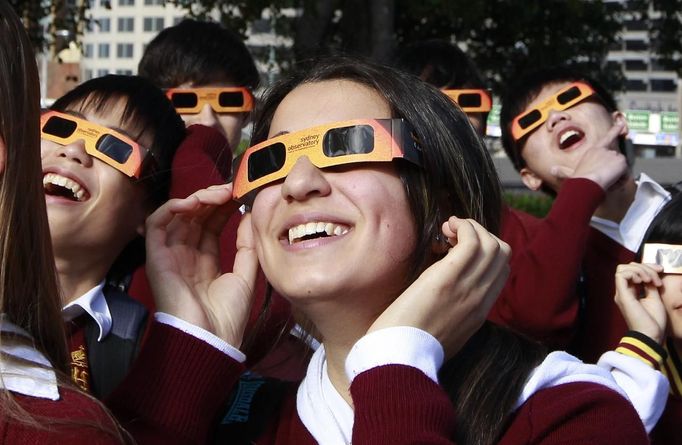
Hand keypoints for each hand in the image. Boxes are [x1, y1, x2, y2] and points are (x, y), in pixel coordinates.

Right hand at [144, 183, 258, 346]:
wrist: (210, 340)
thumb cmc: (227, 316)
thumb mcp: (246, 275)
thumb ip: (248, 246)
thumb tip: (250, 216)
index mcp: (205, 261)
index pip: (211, 225)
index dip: (224, 207)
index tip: (241, 194)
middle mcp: (186, 255)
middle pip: (195, 217)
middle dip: (212, 199)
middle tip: (231, 189)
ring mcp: (170, 255)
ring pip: (177, 216)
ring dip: (196, 199)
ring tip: (217, 195)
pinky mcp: (155, 257)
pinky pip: (156, 224)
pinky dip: (171, 208)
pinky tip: (192, 203)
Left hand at [368, 217, 510, 357]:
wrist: (398, 358)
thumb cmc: (408, 344)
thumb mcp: (441, 332)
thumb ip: (452, 312)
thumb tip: (444, 291)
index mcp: (479, 313)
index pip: (501, 272)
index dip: (485, 251)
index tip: (458, 248)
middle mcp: (480, 299)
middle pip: (502, 253)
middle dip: (481, 234)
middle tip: (452, 236)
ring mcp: (468, 288)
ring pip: (491, 244)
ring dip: (470, 227)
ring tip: (447, 229)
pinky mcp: (449, 278)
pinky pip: (471, 241)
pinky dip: (463, 226)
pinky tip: (445, 228)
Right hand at [550, 120, 628, 189]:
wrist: (586, 183)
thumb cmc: (578, 180)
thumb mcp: (570, 174)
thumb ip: (563, 172)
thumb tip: (551, 170)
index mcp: (593, 150)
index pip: (607, 138)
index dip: (615, 130)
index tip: (621, 123)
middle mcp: (604, 150)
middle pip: (615, 160)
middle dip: (613, 170)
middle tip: (604, 179)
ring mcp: (613, 154)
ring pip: (621, 168)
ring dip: (616, 177)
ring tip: (604, 182)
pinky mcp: (621, 160)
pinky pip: (625, 174)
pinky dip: (621, 180)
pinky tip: (611, 182)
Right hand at [614, 262, 666, 343]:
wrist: (650, 335)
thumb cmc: (653, 322)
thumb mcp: (654, 298)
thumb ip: (649, 285)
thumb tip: (649, 273)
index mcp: (630, 292)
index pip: (632, 271)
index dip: (647, 266)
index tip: (661, 270)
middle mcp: (623, 291)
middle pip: (627, 267)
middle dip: (644, 267)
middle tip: (657, 276)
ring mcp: (621, 293)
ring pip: (623, 269)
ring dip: (640, 270)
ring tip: (650, 280)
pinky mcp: (622, 295)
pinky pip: (621, 275)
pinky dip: (634, 274)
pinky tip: (643, 281)